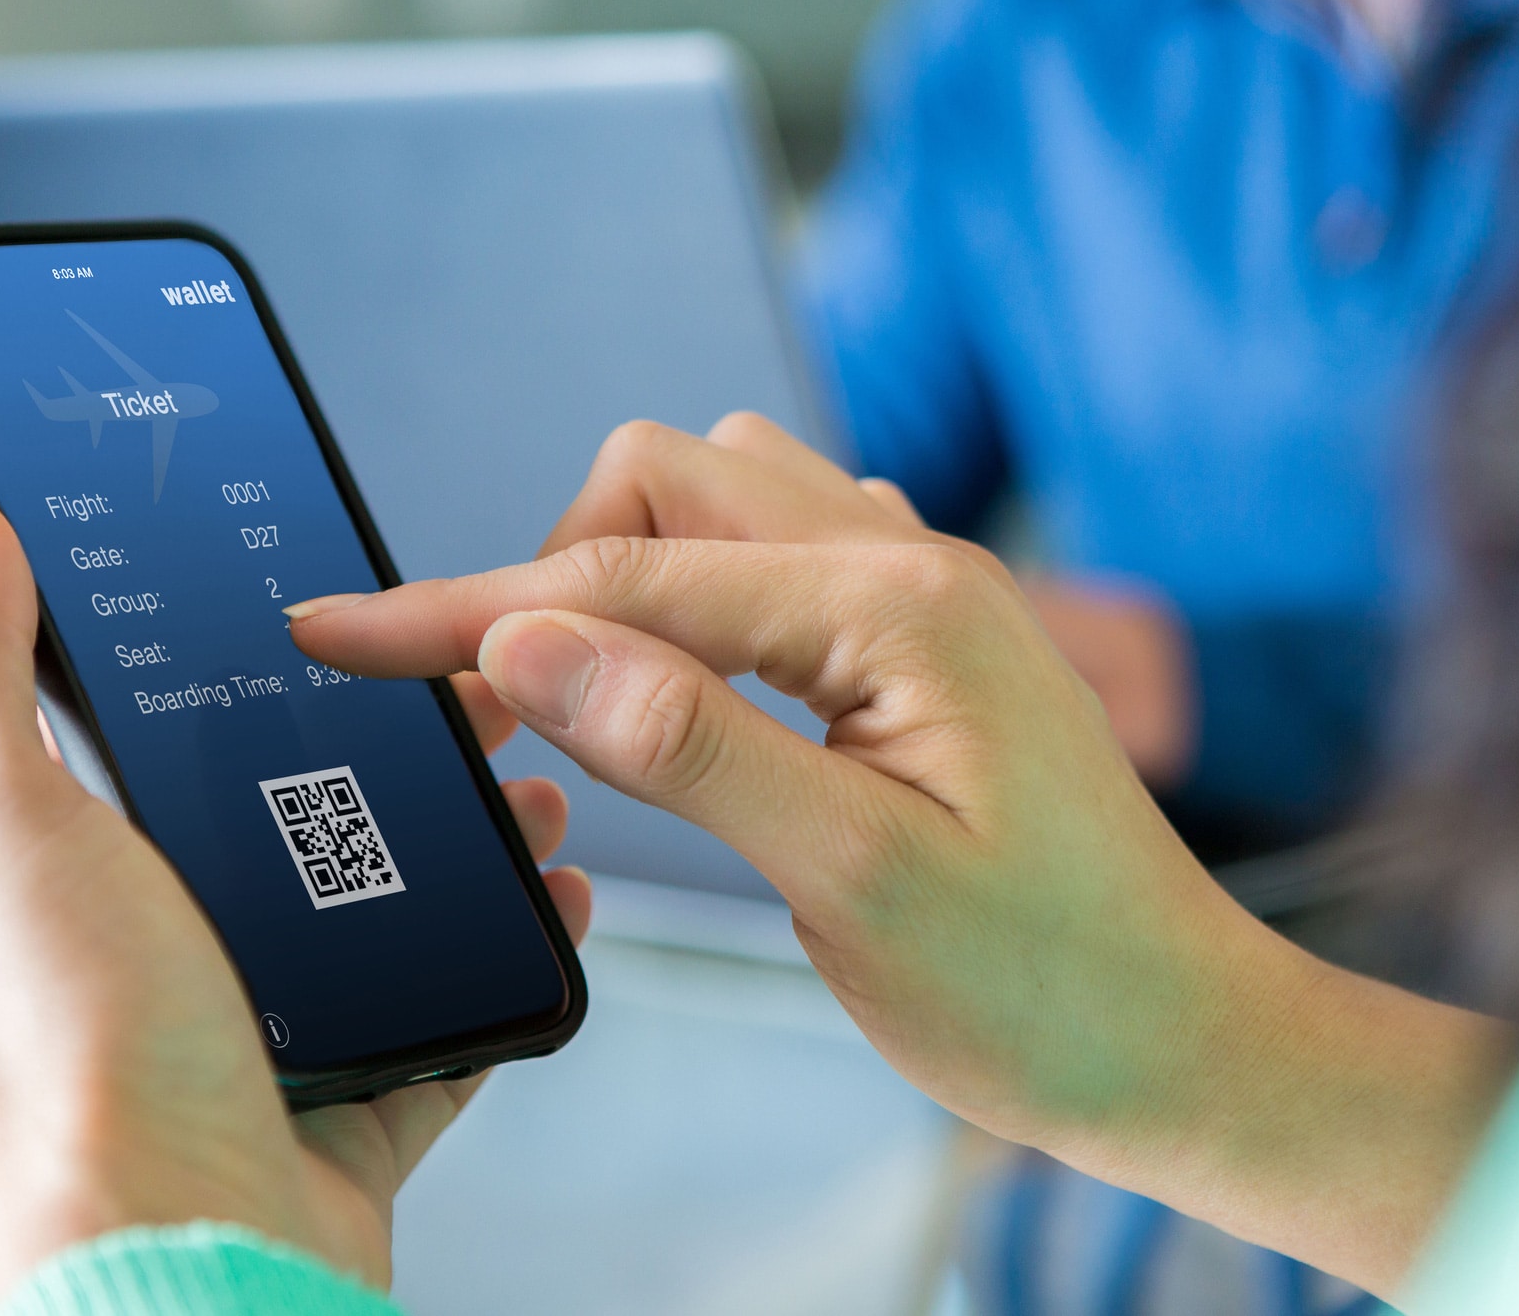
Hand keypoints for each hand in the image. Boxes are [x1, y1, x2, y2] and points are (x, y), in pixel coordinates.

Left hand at [0, 490, 590, 1312]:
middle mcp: (177, 940)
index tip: (335, 599)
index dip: (254, 657)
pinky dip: (510, 946)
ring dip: (471, 831)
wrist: (191, 1243)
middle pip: (306, 804)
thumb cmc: (81, 1054)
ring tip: (531, 779)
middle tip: (473, 682)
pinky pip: (452, 1004)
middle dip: (402, 736)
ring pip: (390, 897)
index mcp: (85, 865)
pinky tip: (553, 893)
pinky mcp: (354, 1090)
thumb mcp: (9, 823)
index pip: (174, 727)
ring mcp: (274, 1018)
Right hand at [287, 416, 1513, 1297]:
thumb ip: (690, 745)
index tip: (339, 636)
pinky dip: (696, 599)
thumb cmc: (1043, 987)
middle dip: (553, 568)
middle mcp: (911, 564)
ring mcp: (922, 593)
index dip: (465, 607)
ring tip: (587, 705)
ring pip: (724, 499)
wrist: (1179, 1039)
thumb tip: (529, 638)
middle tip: (497, 712)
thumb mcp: (853, 878)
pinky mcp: (922, 643)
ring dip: (628, 573)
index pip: (627, 573)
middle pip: (669, 477)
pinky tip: (687, 693)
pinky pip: (780, 557)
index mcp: (895, 606)